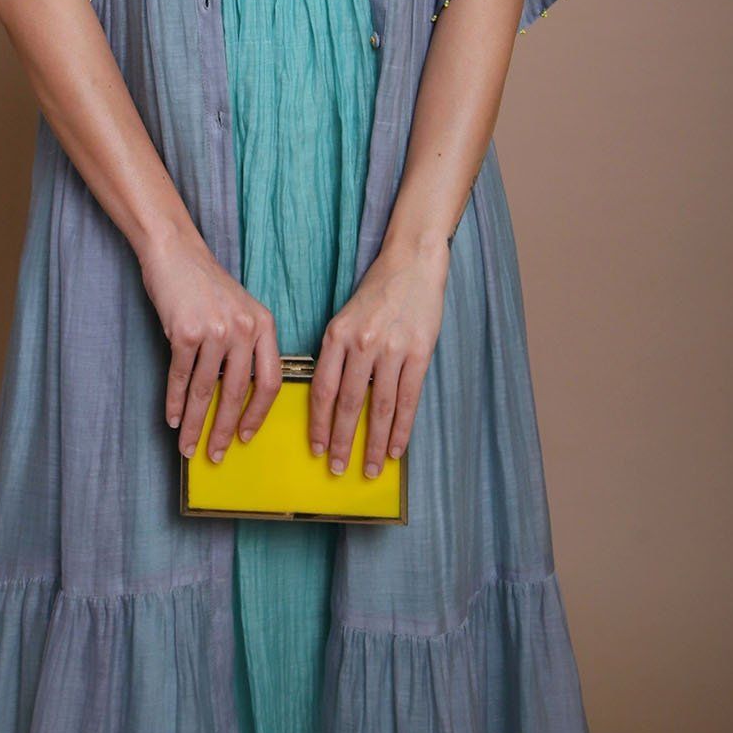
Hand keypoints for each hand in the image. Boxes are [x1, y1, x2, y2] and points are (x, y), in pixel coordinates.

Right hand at [139, 223, 280, 462]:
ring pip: (204, 391)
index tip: (247, 437)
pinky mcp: (185, 332)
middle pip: (237, 394)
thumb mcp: (240, 310)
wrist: (176, 253)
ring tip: (188, 446)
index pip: (270, 381)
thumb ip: (246, 345)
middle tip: (216, 455)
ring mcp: (214, 330)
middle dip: (225, 431)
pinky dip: (173, 402)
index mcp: (264, 325)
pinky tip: (171, 418)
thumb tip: (240, 398)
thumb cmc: (207, 285)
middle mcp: (244, 329)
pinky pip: (180, 378)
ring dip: (194, 424)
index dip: (258, 415)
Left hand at [309, 235, 449, 477]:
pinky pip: (408, 400)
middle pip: (347, 404)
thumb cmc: (377, 291)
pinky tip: (397, 449)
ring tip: (370, 468)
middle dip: (340, 442)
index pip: (321, 389)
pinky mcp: (419, 353)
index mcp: (336, 335)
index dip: (317, 423)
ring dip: (373, 444)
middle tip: (336, 468)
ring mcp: (391, 349)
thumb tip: (328, 398)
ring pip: (379, 408)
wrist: (411, 263)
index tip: (314, 448)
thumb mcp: (345, 316)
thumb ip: (337, 353)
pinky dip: (401, 429)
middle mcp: (361, 344)